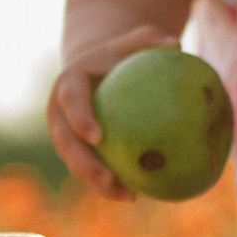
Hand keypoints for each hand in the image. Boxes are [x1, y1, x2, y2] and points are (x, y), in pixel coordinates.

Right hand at [47, 27, 176, 200]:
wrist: (96, 71)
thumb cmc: (121, 55)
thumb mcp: (134, 41)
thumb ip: (150, 39)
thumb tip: (176, 44)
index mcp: (69, 85)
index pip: (71, 102)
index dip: (80, 119)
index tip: (98, 136)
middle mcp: (60, 114)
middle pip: (66, 143)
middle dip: (83, 165)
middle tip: (109, 180)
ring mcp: (66, 136)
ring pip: (76, 164)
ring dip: (98, 184)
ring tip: (129, 197)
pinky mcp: (77, 151)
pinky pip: (92, 170)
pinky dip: (111, 184)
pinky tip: (137, 195)